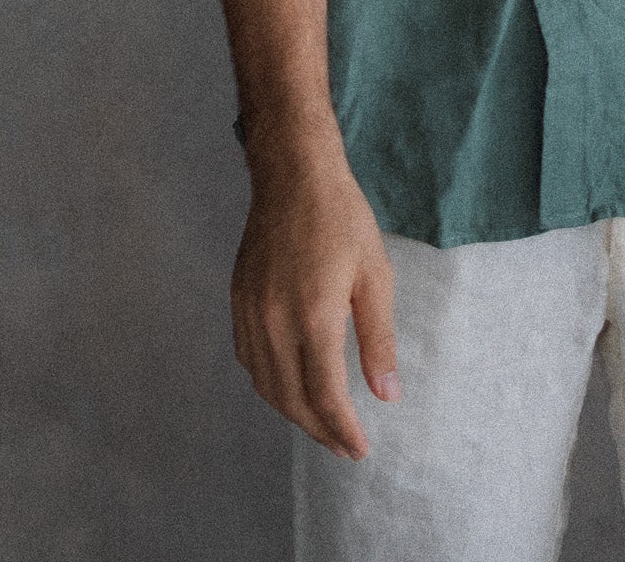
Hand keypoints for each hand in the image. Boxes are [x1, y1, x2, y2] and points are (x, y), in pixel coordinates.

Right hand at [231, 128, 399, 460]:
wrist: (293, 175)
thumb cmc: (342, 220)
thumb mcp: (375, 276)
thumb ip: (378, 339)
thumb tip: (386, 395)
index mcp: (313, 317)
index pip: (324, 395)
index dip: (342, 430)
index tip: (360, 449)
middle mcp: (274, 322)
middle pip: (292, 400)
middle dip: (320, 430)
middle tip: (345, 446)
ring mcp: (250, 313)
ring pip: (266, 386)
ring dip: (293, 413)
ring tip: (322, 423)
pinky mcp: (238, 302)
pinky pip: (250, 361)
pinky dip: (270, 385)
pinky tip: (290, 386)